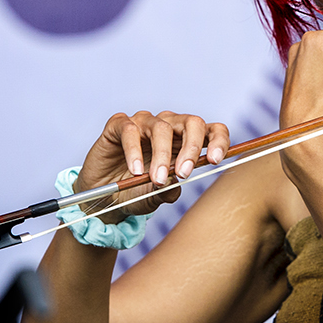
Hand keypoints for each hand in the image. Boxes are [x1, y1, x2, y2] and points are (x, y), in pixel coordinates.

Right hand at [77, 111, 229, 221]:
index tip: (215, 159)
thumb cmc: (136, 193)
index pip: (213, 130)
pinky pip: (130, 130)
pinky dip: (134, 151)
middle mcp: (169, 127)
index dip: (219, 140)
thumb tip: (177, 181)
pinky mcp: (119, 125)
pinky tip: (135, 171)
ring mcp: (144, 124)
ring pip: (162, 127)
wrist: (104, 199)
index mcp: (187, 142)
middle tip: (184, 173)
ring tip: (156, 179)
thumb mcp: (157, 196)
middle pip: (192, 123)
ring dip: (162, 155)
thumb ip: (170, 189)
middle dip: (191, 148)